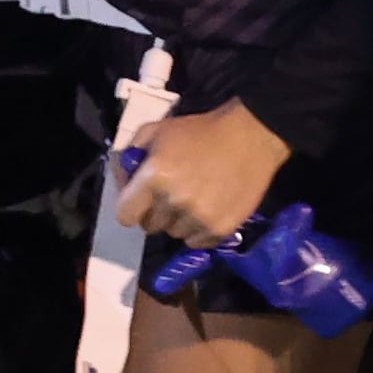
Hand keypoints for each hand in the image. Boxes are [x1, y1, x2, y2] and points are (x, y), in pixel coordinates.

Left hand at [114, 95, 289, 250]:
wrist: (251, 136)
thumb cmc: (201, 130)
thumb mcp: (158, 130)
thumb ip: (132, 153)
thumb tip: (122, 178)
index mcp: (154, 177)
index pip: (125, 215)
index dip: (131, 207)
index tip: (140, 201)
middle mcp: (174, 202)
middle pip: (150, 226)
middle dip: (156, 211)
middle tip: (171, 194)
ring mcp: (199, 218)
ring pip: (174, 234)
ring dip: (179, 221)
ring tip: (194, 199)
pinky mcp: (221, 229)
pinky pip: (197, 242)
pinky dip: (198, 230)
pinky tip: (208, 209)